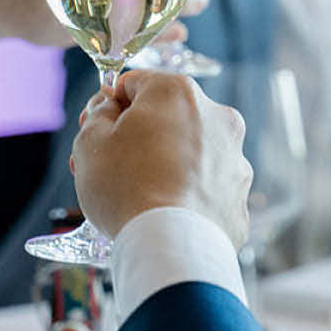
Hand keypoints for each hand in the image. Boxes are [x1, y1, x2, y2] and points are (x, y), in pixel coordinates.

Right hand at [70, 70, 252, 242]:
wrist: (168, 247)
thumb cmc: (126, 188)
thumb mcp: (90, 142)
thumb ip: (98, 114)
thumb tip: (110, 109)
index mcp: (178, 93)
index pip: (135, 84)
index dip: (109, 106)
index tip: (95, 130)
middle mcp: (217, 117)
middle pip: (167, 118)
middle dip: (138, 137)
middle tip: (110, 167)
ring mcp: (235, 158)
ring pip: (191, 153)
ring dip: (166, 165)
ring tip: (138, 196)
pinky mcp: (239, 196)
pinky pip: (206, 188)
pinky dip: (187, 196)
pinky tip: (165, 214)